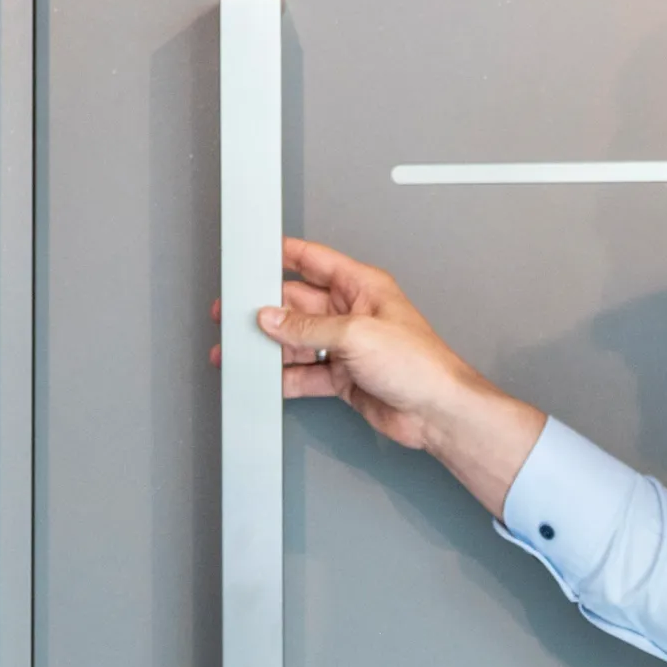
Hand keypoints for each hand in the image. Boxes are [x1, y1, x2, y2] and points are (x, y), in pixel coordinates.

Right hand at [209, 236, 544, 512]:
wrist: (436, 412)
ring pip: (297, 340)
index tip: (252, 254)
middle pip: (297, 304)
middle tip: (230, 315)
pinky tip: (262, 378)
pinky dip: (282, 376)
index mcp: (361, 287)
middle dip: (264, 309)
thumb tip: (271, 318)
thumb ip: (307, 326)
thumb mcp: (355, 334)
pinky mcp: (343, 377)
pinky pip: (304, 372)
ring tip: (236, 351)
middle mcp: (352, 313)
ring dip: (268, 347)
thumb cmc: (418, 364)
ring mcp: (346, 347)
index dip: (283, 255)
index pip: (313, 261)